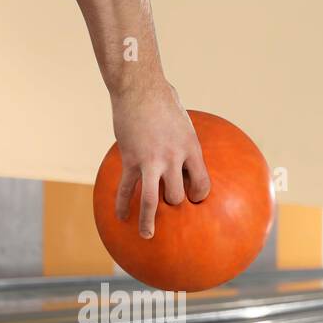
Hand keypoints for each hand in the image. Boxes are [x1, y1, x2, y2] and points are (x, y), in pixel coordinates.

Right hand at [110, 80, 209, 237]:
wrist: (139, 87)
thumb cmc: (162, 99)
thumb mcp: (183, 120)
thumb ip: (185, 141)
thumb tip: (185, 153)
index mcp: (191, 148)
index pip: (202, 183)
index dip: (200, 195)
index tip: (194, 199)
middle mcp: (173, 158)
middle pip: (177, 196)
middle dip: (174, 204)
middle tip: (170, 208)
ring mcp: (150, 160)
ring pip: (152, 200)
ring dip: (149, 221)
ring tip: (148, 236)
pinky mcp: (130, 159)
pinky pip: (126, 187)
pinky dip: (122, 203)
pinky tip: (120, 216)